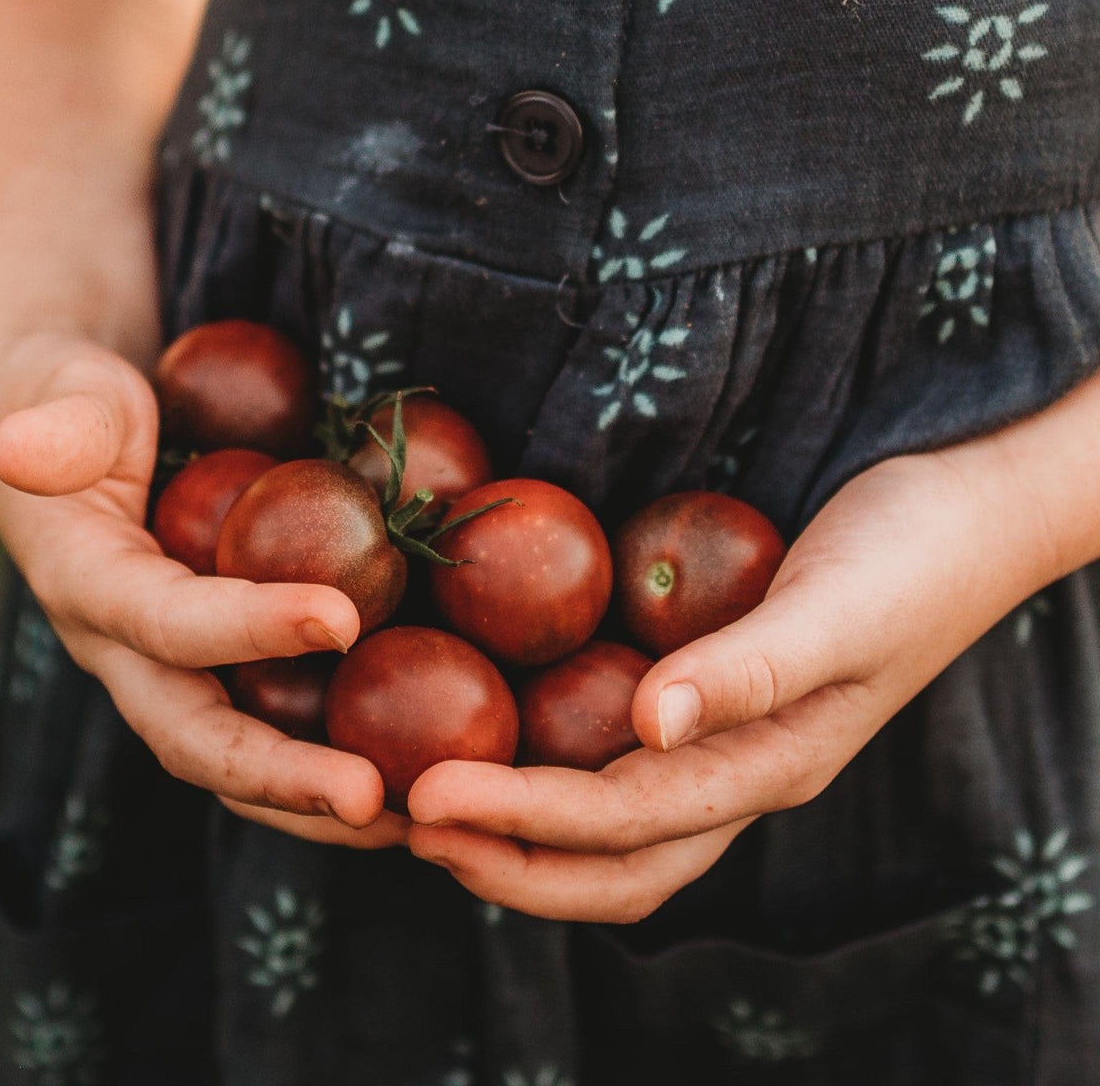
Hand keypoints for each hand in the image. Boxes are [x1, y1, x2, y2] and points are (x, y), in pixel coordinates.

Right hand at [0, 332, 397, 841]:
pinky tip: (419, 771)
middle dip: (282, 775)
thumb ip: (57, 425)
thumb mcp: (64, 393)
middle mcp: (132, 653)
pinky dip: (340, 754)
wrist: (81, 428)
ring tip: (413, 822)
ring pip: (244, 758)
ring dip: (320, 799)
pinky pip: (280, 723)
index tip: (341, 618)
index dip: (243, 627)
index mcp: (89, 588)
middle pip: (201, 736)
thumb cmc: (79, 396)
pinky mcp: (224, 665)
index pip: (166, 623)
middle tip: (369, 799)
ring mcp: (180, 669)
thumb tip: (23, 450)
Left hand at [406, 435, 1077, 921]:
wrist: (966, 510)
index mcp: (771, 765)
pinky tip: (498, 733)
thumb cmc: (912, 552)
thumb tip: (652, 724)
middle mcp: (740, 771)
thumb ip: (754, 668)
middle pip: (614, 860)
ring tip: (430, 808)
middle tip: (406, 828)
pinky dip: (551, 768)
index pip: (626, 819)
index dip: (523, 817)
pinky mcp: (711, 695)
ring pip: (615, 827)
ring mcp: (726, 740)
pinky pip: (622, 757)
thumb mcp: (840, 608)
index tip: (426, 795)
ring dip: (522, 833)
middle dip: (509, 859)